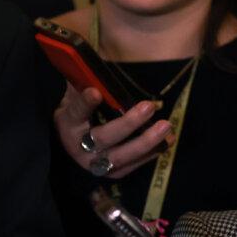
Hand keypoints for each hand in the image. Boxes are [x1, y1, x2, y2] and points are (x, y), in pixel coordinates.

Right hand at [53, 84, 171, 178]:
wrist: (71, 146)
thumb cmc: (78, 115)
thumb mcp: (74, 98)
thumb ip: (84, 83)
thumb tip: (93, 63)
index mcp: (67, 124)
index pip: (76, 112)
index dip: (85, 103)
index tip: (95, 92)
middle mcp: (79, 147)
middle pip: (104, 137)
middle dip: (128, 123)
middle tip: (149, 106)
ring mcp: (95, 163)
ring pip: (122, 156)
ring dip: (146, 141)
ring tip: (166, 125)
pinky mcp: (112, 172)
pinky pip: (134, 165)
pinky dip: (152, 153)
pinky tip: (168, 140)